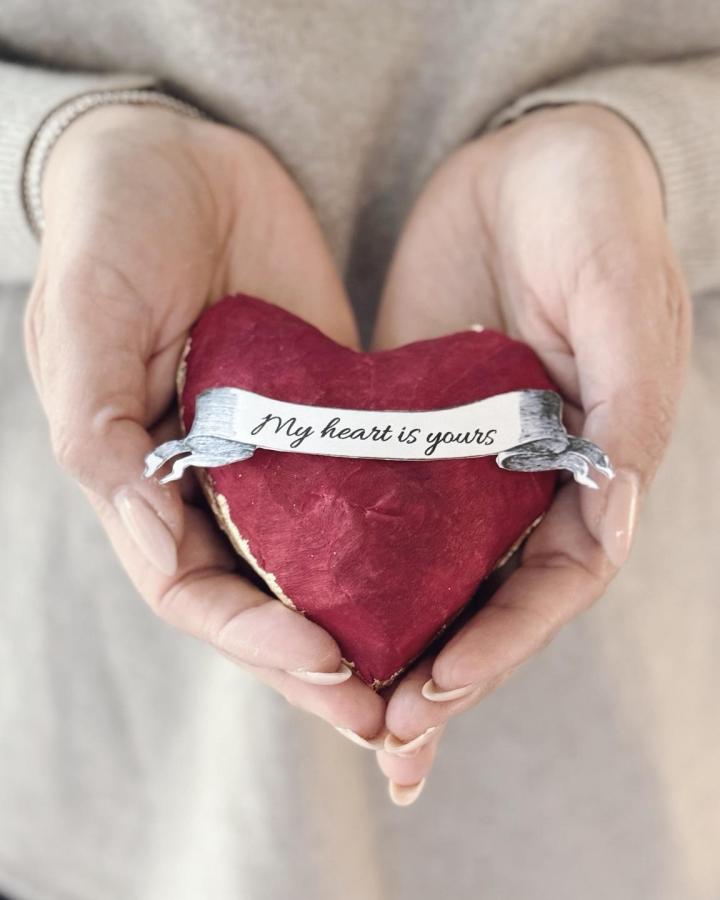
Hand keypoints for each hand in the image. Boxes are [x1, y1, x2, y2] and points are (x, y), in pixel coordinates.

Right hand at [23, 103, 385, 742]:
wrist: (182, 154)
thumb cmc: (117, 224)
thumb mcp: (90, 312)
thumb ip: (99, 421)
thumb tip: (144, 525)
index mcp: (139, 476)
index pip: (193, 587)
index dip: (251, 636)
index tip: (325, 660)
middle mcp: (207, 483)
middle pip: (262, 601)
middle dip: (318, 665)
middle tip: (387, 720)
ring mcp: (271, 455)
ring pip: (318, 568)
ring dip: (365, 629)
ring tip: (426, 682)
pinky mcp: (325, 417)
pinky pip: (362, 495)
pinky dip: (395, 548)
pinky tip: (446, 581)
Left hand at [371, 104, 691, 799]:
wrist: (526, 158)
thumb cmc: (590, 212)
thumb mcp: (616, 289)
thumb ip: (627, 394)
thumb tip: (616, 504)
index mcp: (595, 461)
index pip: (556, 579)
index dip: (506, 641)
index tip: (440, 687)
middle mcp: (532, 478)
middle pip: (492, 600)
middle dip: (445, 672)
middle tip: (382, 736)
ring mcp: (469, 460)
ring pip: (436, 575)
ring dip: (399, 645)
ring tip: (345, 710)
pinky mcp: (411, 429)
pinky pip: (384, 511)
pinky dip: (359, 569)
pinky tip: (313, 607)